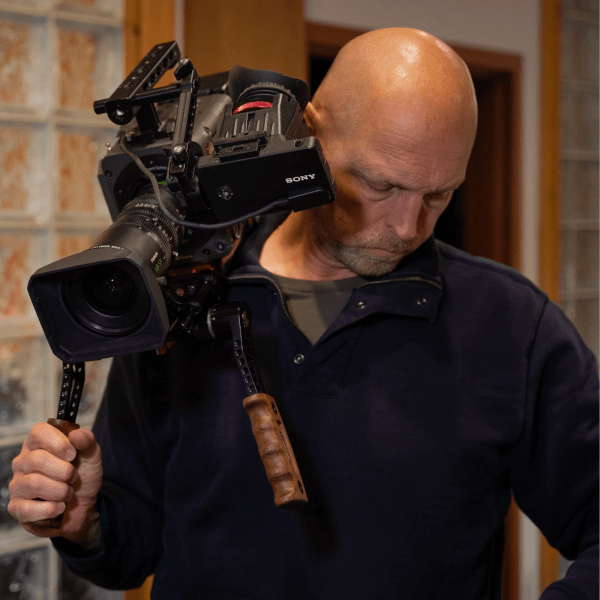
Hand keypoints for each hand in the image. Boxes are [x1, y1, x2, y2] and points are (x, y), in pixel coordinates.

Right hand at [8, 422, 102, 548]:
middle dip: (65, 471)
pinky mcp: (16, 507)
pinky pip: (28, 509)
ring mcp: (17, 484)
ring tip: (68, 493)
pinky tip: (59, 507)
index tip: (73, 455)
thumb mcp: (91, 454)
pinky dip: (51, 509)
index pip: (39, 432)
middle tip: (74, 477)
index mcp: (38, 443)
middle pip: (38, 459)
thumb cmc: (82, 474)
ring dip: (61, 491)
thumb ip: (87, 440)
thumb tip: (76, 435)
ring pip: (35, 484)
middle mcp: (23, 461)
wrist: (83, 504)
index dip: (59, 443)